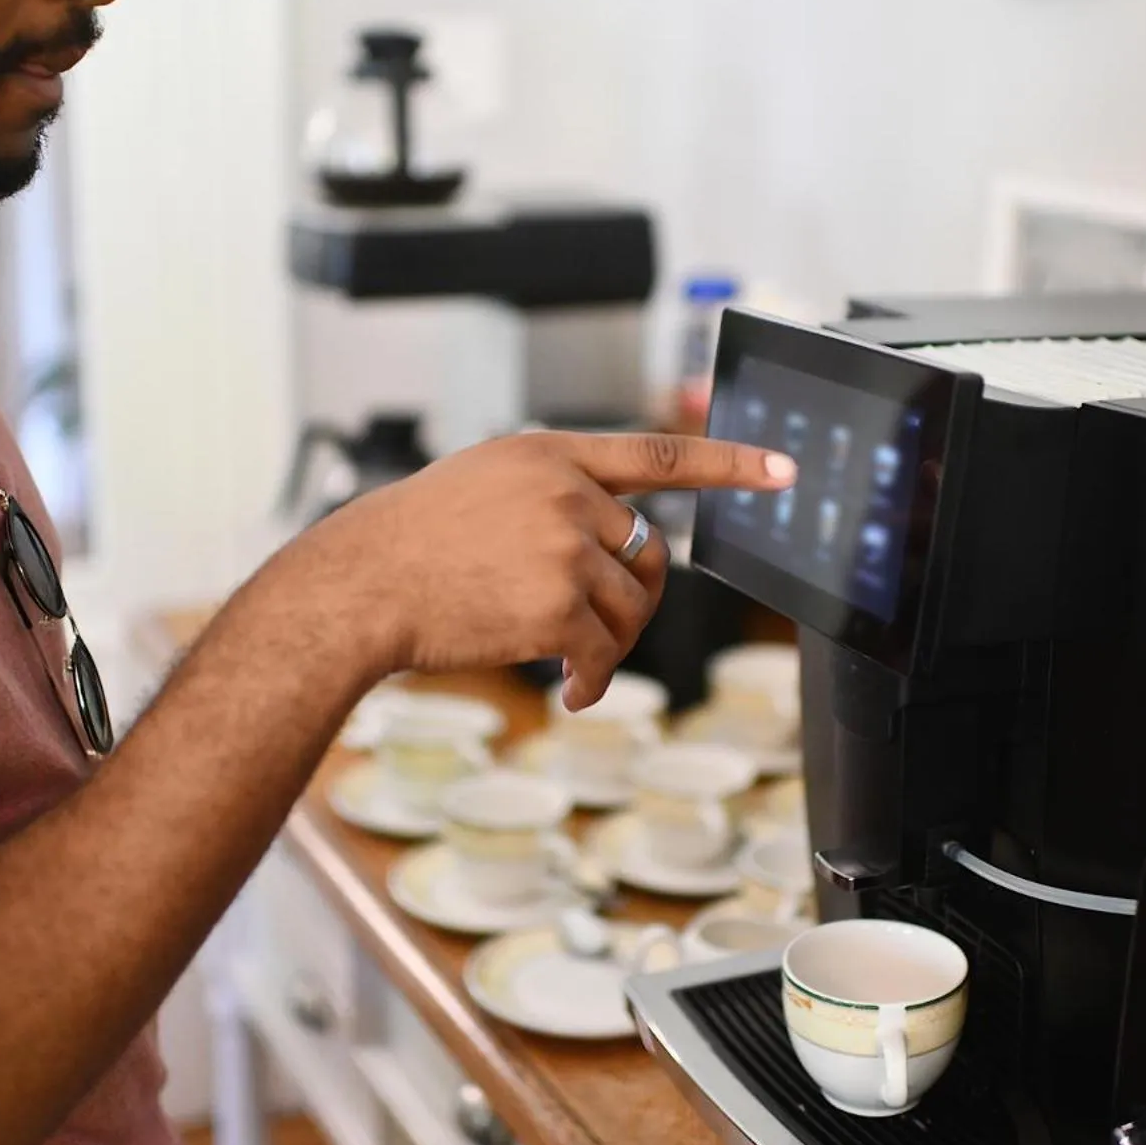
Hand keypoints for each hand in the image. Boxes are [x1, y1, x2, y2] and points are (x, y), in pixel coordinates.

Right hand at [332, 430, 795, 707]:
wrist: (362, 584)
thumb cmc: (413, 540)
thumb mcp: (486, 479)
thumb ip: (554, 488)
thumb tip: (614, 535)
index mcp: (550, 454)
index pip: (659, 453)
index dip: (728, 462)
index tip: (783, 469)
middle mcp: (564, 493)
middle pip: (648, 551)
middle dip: (634, 596)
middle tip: (601, 627)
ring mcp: (562, 547)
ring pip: (632, 606)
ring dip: (610, 643)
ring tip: (571, 660)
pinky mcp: (555, 605)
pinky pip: (605, 651)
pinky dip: (595, 679)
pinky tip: (571, 690)